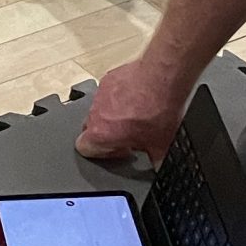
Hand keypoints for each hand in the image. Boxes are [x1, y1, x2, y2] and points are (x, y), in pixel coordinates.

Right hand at [76, 56, 190, 168]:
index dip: (102, 153)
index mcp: (100, 134)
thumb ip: (154, 161)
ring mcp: (99, 94)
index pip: (83, 148)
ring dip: (113, 116)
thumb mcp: (161, 146)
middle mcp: (94, 114)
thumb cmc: (157, 111)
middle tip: (129, 136)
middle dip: (106, 134)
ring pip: (99, 110)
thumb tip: (159, 167)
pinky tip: (139, 99)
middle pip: (90, 129)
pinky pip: (108, 93)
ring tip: (138, 116)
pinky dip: (120, 98)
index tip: (119, 150)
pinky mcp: (108, 79)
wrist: (162, 78)